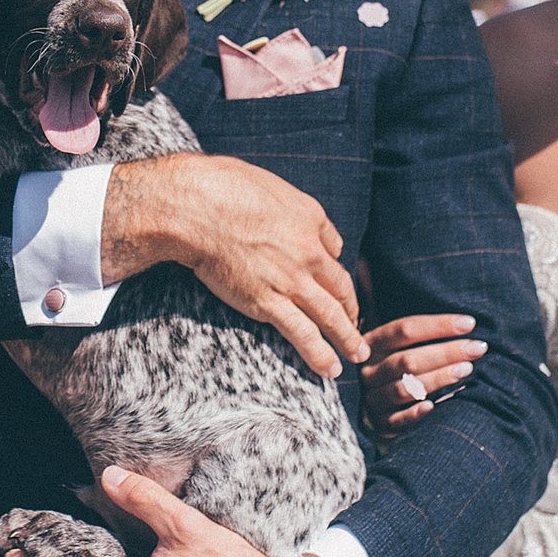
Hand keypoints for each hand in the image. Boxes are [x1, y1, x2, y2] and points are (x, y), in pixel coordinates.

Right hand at [105, 156, 366, 378]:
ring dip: (347, 339)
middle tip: (359, 331)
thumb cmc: (227, 188)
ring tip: (357, 357)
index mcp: (310, 223)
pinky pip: (302, 333)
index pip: (334, 255)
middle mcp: (308, 254)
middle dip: (352, 313)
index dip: (339, 277)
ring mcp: (290, 281)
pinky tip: (329, 368)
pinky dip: (319, 352)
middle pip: (341, 289)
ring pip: (330, 316)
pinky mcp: (267, 302)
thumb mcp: (276, 189)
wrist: (198, 209)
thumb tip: (319, 234)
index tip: (340, 292)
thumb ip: (299, 212)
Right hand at [358, 314, 486, 437]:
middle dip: (446, 352)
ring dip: (437, 379)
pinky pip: (396, 419)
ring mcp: (373, 398)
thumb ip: (421, 337)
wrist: (375, 410)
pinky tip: (432, 406)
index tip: (469, 323)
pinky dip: (414, 413)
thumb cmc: (398, 371)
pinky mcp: (380, 424)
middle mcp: (369, 371)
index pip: (404, 329)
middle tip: (477, 348)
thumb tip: (466, 323)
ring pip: (404, 388)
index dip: (438, 326)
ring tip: (466, 370)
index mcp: (372, 344)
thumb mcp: (399, 347)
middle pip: (407, 360)